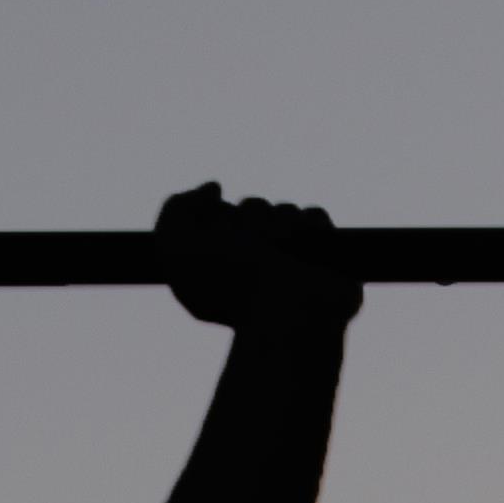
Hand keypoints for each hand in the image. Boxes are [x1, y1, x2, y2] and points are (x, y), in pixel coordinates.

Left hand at [155, 183, 357, 336]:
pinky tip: (301, 253)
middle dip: (252, 221)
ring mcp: (293, 258)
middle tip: (251, 251)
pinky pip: (314, 216)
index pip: (220, 212)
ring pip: (284, 209)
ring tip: (279, 257)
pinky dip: (308, 227)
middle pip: (254, 206)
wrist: (283, 313)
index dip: (217, 217)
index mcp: (223, 263)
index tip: (216, 237)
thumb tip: (214, 188)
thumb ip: (176, 211)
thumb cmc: (229, 286)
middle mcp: (258, 261)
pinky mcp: (327, 253)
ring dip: (280, 226)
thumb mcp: (176, 249)